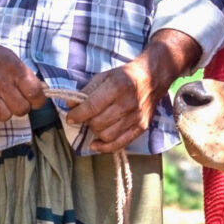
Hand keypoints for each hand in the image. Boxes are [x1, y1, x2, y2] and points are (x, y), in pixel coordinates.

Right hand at [0, 6, 46, 127]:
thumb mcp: (11, 57)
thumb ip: (24, 75)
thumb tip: (38, 94)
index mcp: (14, 68)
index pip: (36, 94)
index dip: (38, 101)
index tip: (34, 101)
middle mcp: (1, 80)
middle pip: (22, 109)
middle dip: (20, 107)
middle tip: (13, 100)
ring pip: (5, 117)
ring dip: (4, 112)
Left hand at [63, 30, 200, 154]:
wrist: (152, 78)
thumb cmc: (125, 76)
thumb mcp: (104, 76)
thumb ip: (87, 91)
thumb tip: (71, 106)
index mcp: (117, 87)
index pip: (91, 107)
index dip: (77, 115)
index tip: (70, 117)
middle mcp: (127, 103)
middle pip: (98, 123)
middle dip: (86, 122)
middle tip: (85, 117)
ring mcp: (136, 117)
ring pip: (107, 135)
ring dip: (95, 132)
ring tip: (94, 124)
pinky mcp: (141, 127)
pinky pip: (120, 144)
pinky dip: (105, 147)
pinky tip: (96, 143)